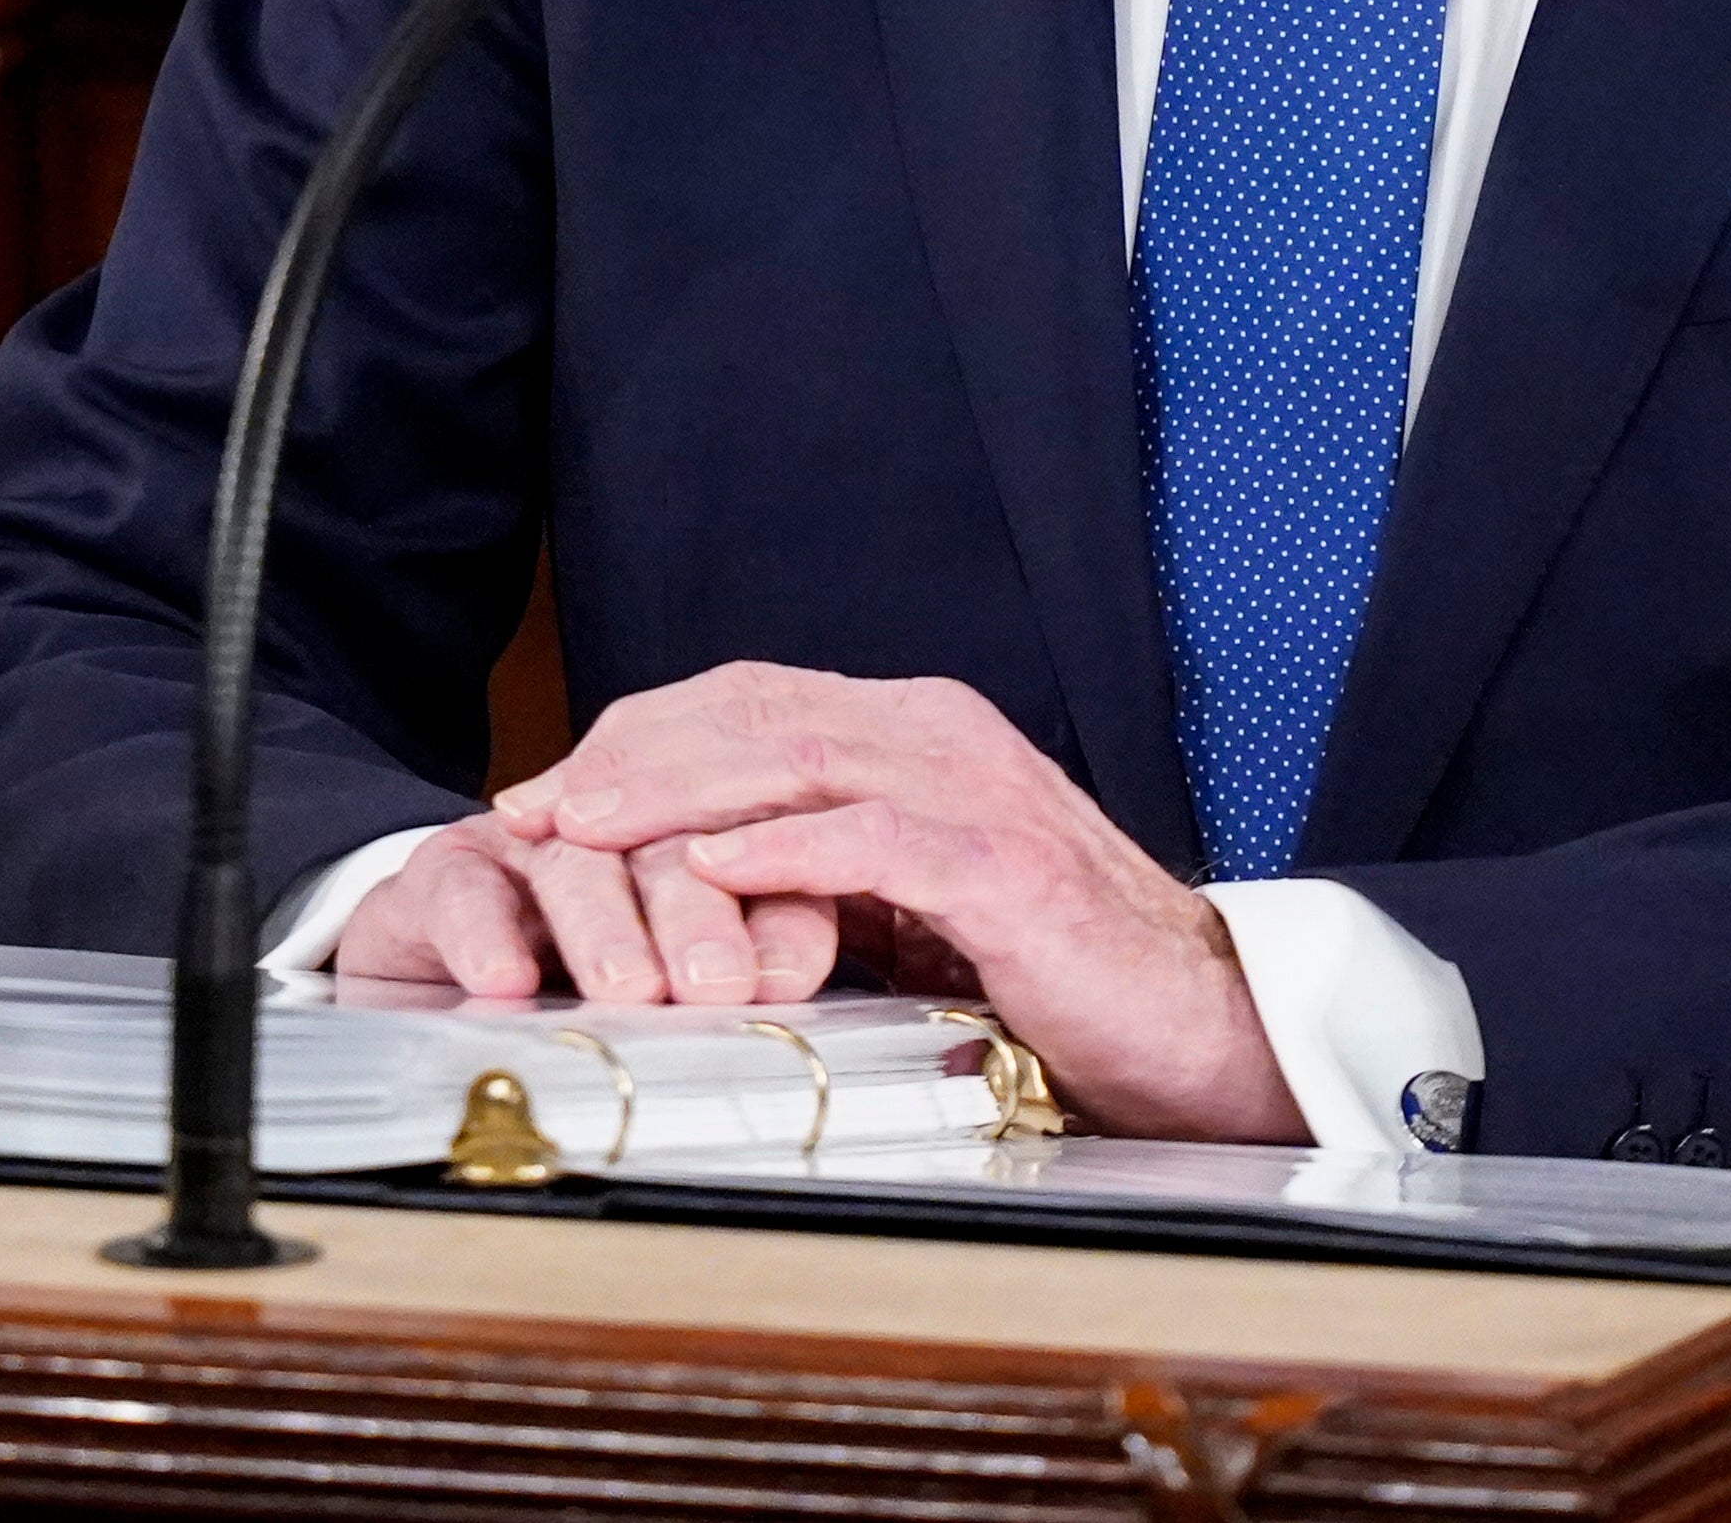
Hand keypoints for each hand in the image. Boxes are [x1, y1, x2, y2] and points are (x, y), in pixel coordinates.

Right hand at [327, 811, 837, 1005]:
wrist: (441, 1001)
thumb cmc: (585, 1001)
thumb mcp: (689, 987)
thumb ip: (766, 966)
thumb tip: (817, 995)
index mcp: (704, 839)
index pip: (760, 838)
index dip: (781, 896)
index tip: (795, 974)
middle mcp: (620, 828)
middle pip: (671, 841)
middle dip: (700, 912)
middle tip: (721, 984)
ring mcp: (533, 842)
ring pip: (577, 858)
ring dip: (605, 923)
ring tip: (629, 988)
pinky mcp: (447, 867)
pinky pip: (462, 885)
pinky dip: (484, 929)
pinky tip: (506, 979)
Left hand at [496, 664, 1307, 1142]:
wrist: (1199, 1026)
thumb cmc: (1057, 975)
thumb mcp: (914, 906)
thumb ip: (826, 873)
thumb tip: (698, 890)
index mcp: (919, 733)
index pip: (749, 704)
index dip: (638, 742)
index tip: (545, 795)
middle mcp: (942, 734)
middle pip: (753, 713)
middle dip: (627, 758)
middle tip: (532, 808)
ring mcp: (975, 790)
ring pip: (796, 757)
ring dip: (674, 791)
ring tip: (581, 826)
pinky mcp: (1002, 863)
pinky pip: (871, 836)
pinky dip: (779, 846)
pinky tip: (705, 865)